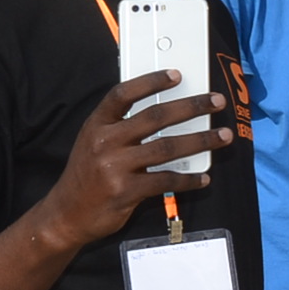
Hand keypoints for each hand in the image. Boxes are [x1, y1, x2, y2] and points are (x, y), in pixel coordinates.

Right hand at [37, 72, 232, 251]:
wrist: (66, 214)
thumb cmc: (86, 176)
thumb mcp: (93, 142)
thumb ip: (121, 127)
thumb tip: (165, 112)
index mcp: (96, 125)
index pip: (123, 94)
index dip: (151, 82)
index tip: (177, 75)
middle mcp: (105, 142)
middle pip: (155, 117)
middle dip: (191, 107)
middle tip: (216, 102)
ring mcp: (115, 167)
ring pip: (167, 148)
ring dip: (200, 140)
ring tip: (222, 136)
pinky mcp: (126, 192)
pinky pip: (166, 181)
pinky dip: (188, 179)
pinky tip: (203, 177)